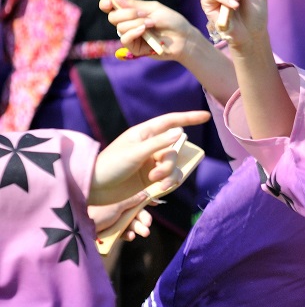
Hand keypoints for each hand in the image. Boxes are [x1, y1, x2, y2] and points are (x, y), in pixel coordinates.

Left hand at [89, 110, 210, 204]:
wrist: (95, 189)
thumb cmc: (110, 166)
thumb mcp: (134, 153)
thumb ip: (158, 143)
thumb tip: (180, 132)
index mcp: (144, 134)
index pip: (170, 122)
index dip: (189, 118)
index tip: (206, 116)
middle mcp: (150, 146)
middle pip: (174, 149)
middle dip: (169, 163)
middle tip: (155, 175)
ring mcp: (151, 162)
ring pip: (173, 164)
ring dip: (168, 174)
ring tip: (154, 183)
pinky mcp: (152, 178)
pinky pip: (170, 177)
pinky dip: (169, 182)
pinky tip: (160, 190)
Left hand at [90, 195, 152, 241]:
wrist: (77, 229)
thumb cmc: (98, 213)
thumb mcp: (117, 206)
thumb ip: (132, 201)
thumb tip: (145, 193)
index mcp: (117, 201)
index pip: (134, 201)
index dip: (144, 203)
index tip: (155, 205)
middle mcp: (115, 211)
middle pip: (133, 214)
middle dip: (142, 220)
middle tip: (148, 225)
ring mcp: (111, 222)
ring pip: (129, 225)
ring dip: (138, 229)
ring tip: (145, 233)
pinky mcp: (108, 233)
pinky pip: (121, 234)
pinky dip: (127, 235)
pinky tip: (130, 237)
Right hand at [102, 0, 203, 62]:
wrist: (184, 38)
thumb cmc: (172, 21)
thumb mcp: (155, 9)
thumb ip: (135, 5)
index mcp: (132, 12)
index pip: (113, 8)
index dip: (106, 4)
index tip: (107, 1)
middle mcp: (129, 24)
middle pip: (113, 17)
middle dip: (126, 14)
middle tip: (143, 14)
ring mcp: (132, 36)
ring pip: (120, 28)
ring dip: (135, 23)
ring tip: (151, 23)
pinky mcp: (135, 48)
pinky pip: (125, 39)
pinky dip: (133, 32)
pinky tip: (144, 30)